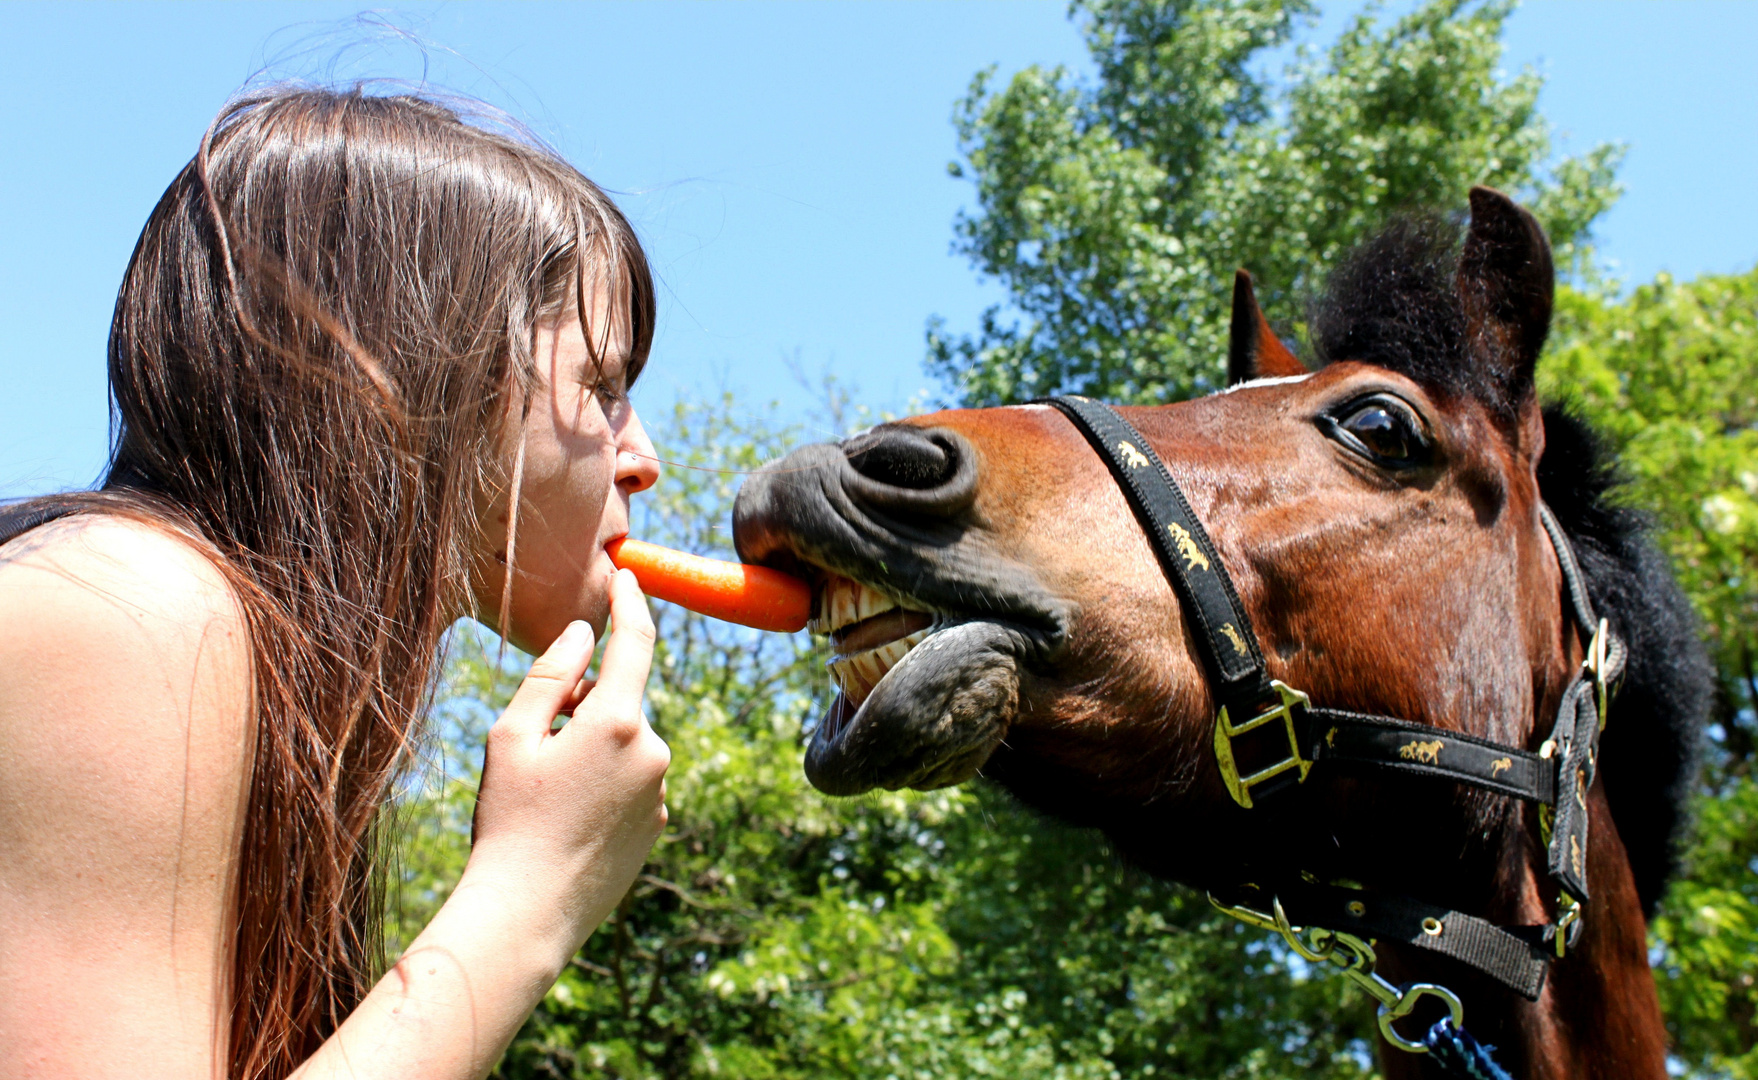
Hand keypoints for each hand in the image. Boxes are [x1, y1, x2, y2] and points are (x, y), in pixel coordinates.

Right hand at [463, 569, 669, 961]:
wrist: (527, 914)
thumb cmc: (509, 820)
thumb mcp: (513, 737)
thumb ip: (550, 674)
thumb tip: (585, 633)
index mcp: (618, 721)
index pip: (635, 641)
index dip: (629, 603)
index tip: (625, 575)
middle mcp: (652, 751)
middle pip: (618, 699)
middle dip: (581, 703)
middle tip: (532, 745)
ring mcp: (660, 789)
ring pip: (623, 742)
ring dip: (591, 746)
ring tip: (546, 795)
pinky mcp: (658, 822)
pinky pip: (629, 779)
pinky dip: (602, 781)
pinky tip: (566, 820)